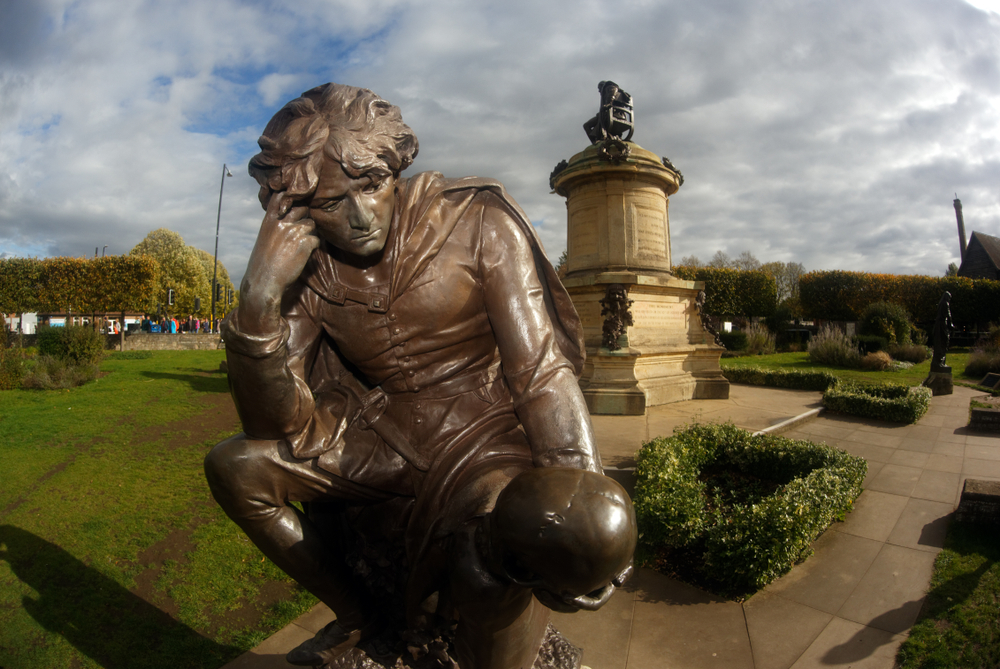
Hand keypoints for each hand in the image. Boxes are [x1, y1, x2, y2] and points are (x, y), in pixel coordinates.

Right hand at [239, 192, 318, 334]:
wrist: (263, 282)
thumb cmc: (262, 264)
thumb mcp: (264, 239)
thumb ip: (275, 226)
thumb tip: (289, 220)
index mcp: (269, 220)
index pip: (281, 197)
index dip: (291, 198)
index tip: (295, 203)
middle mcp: (282, 222)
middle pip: (302, 209)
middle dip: (304, 219)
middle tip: (301, 233)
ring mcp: (294, 231)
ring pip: (312, 224)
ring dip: (310, 234)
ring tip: (301, 247)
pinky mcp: (305, 243)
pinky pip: (316, 239)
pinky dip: (313, 248)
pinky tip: (304, 256)